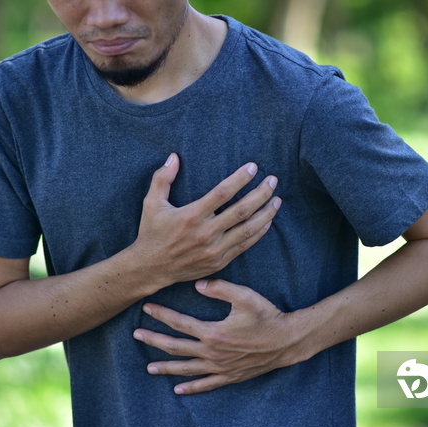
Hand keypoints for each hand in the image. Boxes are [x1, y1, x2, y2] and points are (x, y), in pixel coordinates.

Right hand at [131, 153, 281, 287]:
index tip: (254, 167)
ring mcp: (214, 249)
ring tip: (277, 199)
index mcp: (191, 215)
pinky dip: (259, 233)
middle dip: (261, 193)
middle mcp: (205, 233)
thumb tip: (174, 156)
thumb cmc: (151, 232)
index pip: (222, 193)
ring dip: (266, 213)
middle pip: (242, 210)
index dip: (240, 178)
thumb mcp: (151, 203)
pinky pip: (244, 245)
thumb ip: (162, 178)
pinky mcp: (218, 261)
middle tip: (273, 180)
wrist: (150, 268)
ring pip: (248, 229)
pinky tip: (267, 221)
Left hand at [133, 279, 309, 394]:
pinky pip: (206, 384)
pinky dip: (191, 387)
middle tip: (137, 335)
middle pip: (176, 348)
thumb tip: (197, 285)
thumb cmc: (267, 315)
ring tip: (149, 368)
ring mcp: (220, 367)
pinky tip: (178, 389)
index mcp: (213, 332)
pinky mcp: (230, 376)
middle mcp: (212, 353)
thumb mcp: (245, 296)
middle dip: (154, 341)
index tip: (146, 308)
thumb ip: (220, 288)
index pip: (179, 323)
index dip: (161, 315)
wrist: (287, 341)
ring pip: (187, 369)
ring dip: (167, 368)